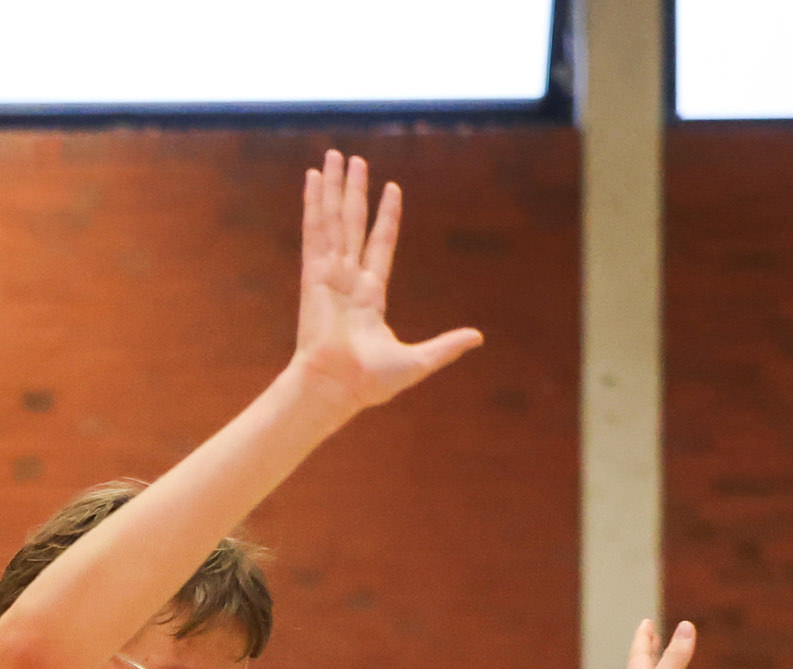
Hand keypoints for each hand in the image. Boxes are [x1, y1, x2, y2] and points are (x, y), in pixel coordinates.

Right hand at [286, 151, 483, 412]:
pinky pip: (315, 230)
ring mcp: (329, 274)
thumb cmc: (368, 383)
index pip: (380, 245)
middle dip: (354, 192)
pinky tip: (314, 178)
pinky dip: (313, 203)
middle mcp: (347, 279)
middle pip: (353, 224)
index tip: (391, 188)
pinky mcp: (313, 274)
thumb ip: (446, 346)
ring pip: (335, 219)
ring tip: (335, 156)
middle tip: (354, 160)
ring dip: (335, 187)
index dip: (386, 217)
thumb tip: (479, 338)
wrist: (335, 388)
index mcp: (369, 296)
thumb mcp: (418, 361)